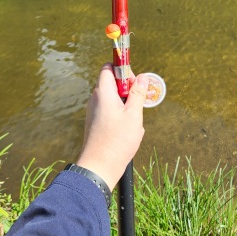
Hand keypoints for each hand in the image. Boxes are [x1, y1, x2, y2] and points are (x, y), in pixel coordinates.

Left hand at [76, 63, 148, 190]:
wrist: (98, 167)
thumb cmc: (116, 141)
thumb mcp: (134, 114)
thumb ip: (137, 93)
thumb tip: (142, 76)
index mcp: (103, 92)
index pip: (108, 68)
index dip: (122, 69)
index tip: (134, 81)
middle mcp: (95, 99)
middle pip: (112, 83)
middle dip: (128, 90)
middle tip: (139, 102)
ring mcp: (94, 111)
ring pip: (114, 99)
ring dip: (126, 105)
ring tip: (134, 121)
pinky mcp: (95, 122)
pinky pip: (111, 111)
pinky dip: (121, 116)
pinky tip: (128, 131)